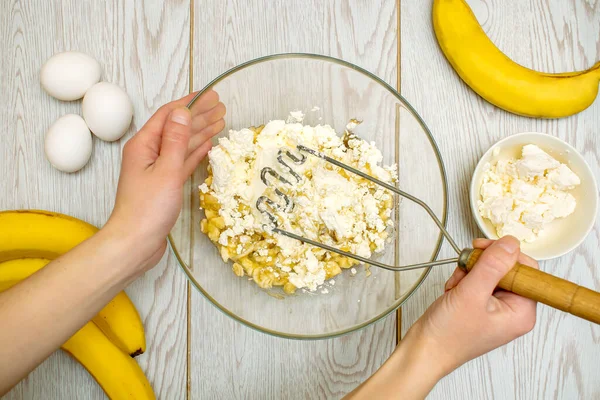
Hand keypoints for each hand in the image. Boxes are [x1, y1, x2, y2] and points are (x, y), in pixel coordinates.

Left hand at [105, 91, 225, 272]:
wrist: (135, 242)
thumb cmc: (148, 208)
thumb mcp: (166, 169)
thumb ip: (176, 140)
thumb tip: (183, 111)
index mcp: (144, 144)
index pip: (169, 115)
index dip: (191, 102)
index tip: (211, 95)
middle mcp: (148, 153)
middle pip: (177, 127)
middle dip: (198, 115)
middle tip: (221, 106)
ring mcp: (156, 169)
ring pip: (181, 144)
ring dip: (200, 132)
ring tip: (220, 121)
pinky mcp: (164, 184)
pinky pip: (182, 161)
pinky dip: (195, 152)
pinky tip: (207, 145)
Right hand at [415, 236, 536, 374]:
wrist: (425, 349)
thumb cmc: (449, 334)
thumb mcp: (471, 293)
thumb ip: (493, 265)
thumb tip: (510, 243)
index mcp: (522, 312)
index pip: (527, 270)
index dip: (504, 256)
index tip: (483, 250)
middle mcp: (513, 310)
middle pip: (507, 269)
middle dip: (482, 266)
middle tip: (465, 270)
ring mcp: (497, 307)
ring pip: (490, 272)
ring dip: (470, 273)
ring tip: (456, 286)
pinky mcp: (482, 305)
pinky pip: (479, 280)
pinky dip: (464, 280)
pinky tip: (454, 290)